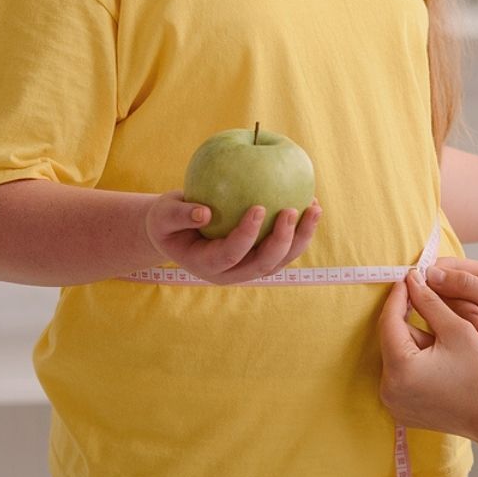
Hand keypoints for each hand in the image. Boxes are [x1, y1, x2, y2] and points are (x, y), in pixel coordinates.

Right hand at [141, 190, 318, 283]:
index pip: (231, 254)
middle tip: (291, 210)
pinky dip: (299, 230)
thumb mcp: (163, 215)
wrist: (177, 230)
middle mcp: (231, 273)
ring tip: (314, 208)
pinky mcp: (260, 258)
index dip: (246, 235)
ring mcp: (248, 268)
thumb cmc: (167, 220)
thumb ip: (179, 215)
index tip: (259, 206)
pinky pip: (284, 247)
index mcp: (206, 265)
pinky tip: (310, 203)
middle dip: (281, 241)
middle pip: (263, 265)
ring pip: (280, 260)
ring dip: (300, 238)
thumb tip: (204, 212)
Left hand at [379, 271, 477, 443]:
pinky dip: (419, 362)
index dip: (400, 296)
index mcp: (400, 370)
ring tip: (448, 339)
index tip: (409, 278)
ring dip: (418, 342)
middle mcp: (389, 391)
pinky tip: (444, 359)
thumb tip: (412, 280)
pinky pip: (405, 376)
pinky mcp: (404, 412)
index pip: (389, 321)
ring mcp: (395, 405)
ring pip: (400, 357)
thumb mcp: (458, 329)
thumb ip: (430, 301)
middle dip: (413, 322)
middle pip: (394, 340)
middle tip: (434, 306)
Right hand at [425, 257, 477, 403]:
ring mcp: (469, 324)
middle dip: (464, 310)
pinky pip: (452, 341)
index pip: (448, 269)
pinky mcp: (465, 347)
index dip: (434, 276)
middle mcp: (476, 297)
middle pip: (444, 294)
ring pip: (447, 319)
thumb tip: (430, 273)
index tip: (423, 285)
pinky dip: (472, 346)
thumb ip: (467, 286)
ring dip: (472, 330)